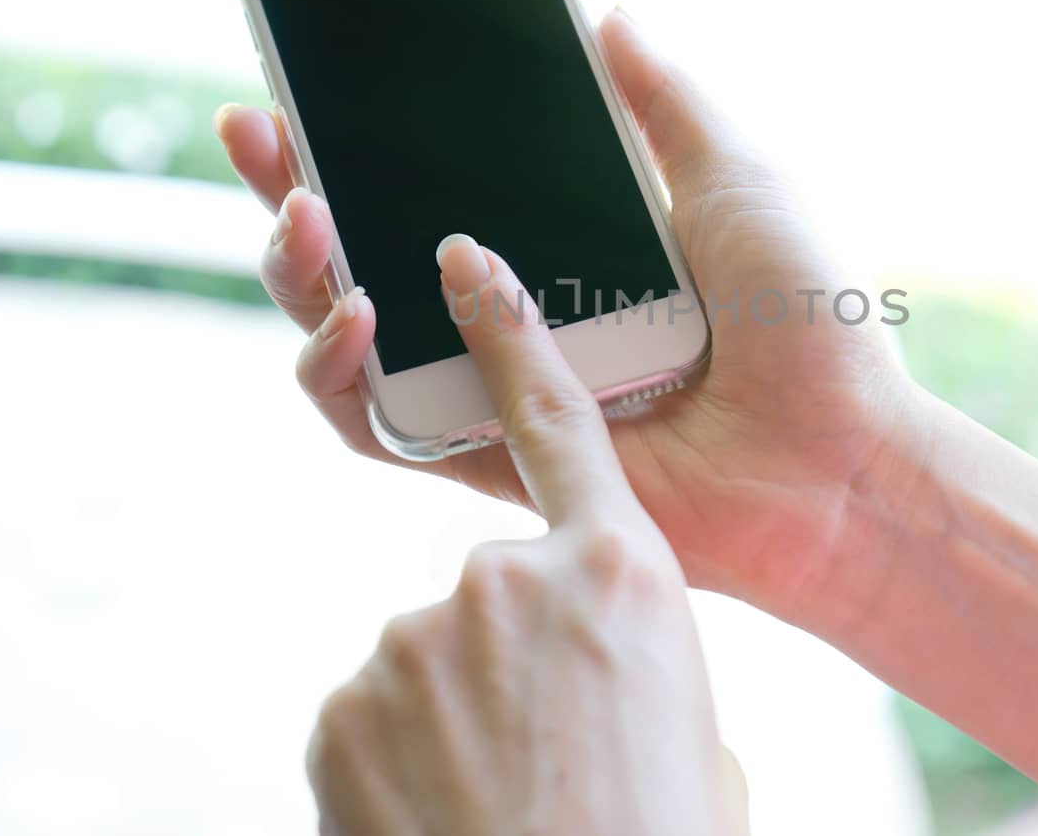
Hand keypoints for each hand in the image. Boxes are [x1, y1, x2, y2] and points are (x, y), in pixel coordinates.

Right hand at [215, 10, 918, 625]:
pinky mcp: (485, 457)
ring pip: (345, 333)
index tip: (305, 74)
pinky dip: (338, 371)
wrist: (836, 456)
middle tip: (258, 128)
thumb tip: (606, 10)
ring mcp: (492, 384)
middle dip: (291, 187)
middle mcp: (511, 310)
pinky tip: (355, 308)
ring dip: (297, 272)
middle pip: (365, 247)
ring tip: (304, 213)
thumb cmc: (806, 321)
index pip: (430, 176)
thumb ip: (663, 103)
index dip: (358, 132)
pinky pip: (374, 424)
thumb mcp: (736, 178)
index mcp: (559, 240)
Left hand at [306, 236, 741, 835]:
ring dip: (458, 718)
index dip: (510, 333)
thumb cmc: (660, 833)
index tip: (462, 258)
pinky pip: (374, 714)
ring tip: (507, 793)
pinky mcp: (344, 705)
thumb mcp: (694, 729)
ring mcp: (414, 637)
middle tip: (550, 741)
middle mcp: (507, 579)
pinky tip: (447, 811)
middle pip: (493, 587)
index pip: (558, 419)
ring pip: (429, 660)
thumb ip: (637, 654)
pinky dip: (403, 759)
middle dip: (512, 655)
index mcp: (620, 571)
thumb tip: (604, 662)